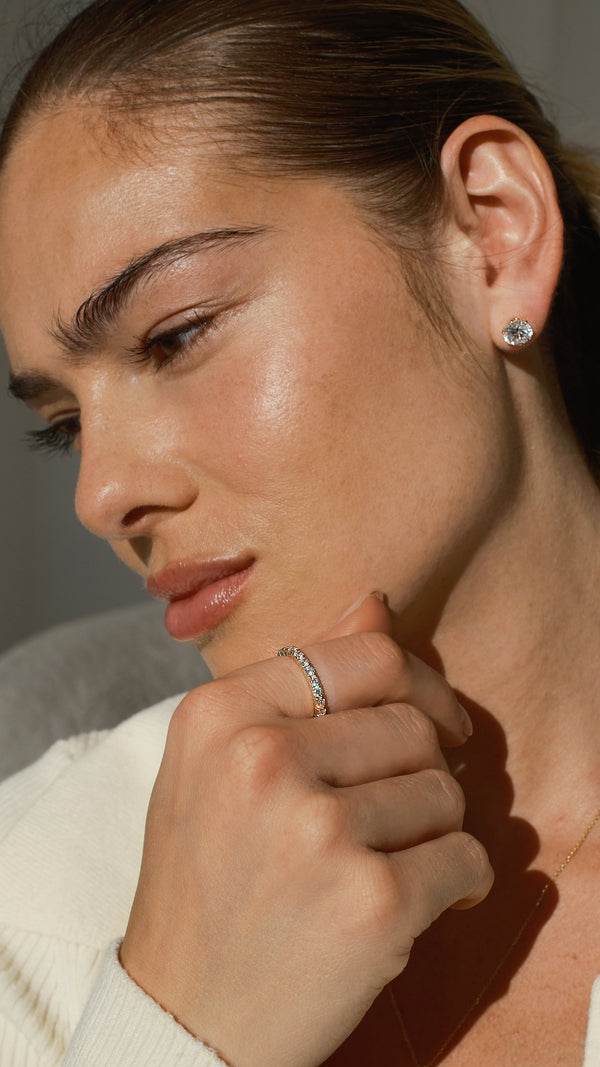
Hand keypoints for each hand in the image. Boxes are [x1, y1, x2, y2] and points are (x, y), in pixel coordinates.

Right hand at [120, 596, 492, 1066]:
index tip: (436, 722)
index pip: (364, 654)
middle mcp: (261, 759)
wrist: (185, 1019)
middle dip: (418, 774)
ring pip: (444, 791)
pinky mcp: (370, 902)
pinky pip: (467, 858)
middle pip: (412, 726)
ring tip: (380, 868)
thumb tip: (374, 601)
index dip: (418, 684)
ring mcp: (316, 830)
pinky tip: (415, 905)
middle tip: (384, 823)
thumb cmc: (207, 883)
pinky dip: (459, 883)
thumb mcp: (219, 764)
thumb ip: (296, 680)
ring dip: (433, 831)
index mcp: (219, 713)